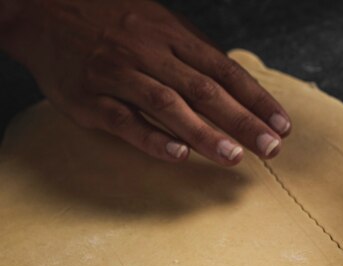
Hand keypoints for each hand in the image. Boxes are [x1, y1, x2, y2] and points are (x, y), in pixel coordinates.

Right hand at [0, 0, 290, 164]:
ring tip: (234, 157)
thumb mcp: (158, 25)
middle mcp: (150, 54)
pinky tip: (178, 155)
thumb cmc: (111, 22)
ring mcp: (119, 75)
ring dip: (204, 133)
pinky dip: (152, 138)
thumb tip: (236, 87)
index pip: (225, 71)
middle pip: (205, 90)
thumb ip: (194, 56)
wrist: (43, 9)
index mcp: (172, 36)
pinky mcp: (91, 98)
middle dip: (242, 121)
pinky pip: (124, 120)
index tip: (282, 126)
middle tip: (271, 149)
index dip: (256, 99)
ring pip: (168, 105)